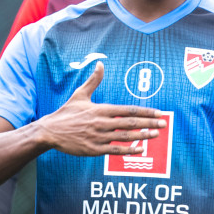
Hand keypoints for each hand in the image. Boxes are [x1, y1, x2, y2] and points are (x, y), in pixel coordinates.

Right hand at [39, 65, 166, 156]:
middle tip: (164, 124)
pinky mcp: (93, 149)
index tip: (159, 112)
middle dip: (150, 123)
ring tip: (156, 134)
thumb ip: (93, 80)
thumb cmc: (65, 113)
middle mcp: (101, 123)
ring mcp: (98, 137)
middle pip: (130, 123)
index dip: (145, 112)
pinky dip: (129, 150)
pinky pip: (116, 150)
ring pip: (125, 137)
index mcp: (100, 109)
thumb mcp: (79, 95)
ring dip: (143, 136)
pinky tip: (140, 149)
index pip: (128, 110)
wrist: (49, 131)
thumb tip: (100, 64)